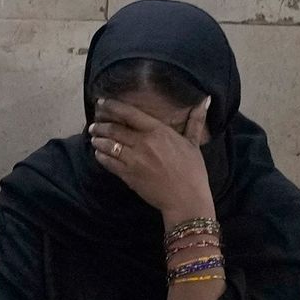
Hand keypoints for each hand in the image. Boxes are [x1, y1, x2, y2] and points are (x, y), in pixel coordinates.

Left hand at [87, 89, 214, 222]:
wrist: (186, 199)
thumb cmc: (192, 171)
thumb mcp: (193, 143)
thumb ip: (195, 121)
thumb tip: (205, 99)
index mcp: (158, 131)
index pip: (129, 113)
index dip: (112, 107)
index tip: (101, 103)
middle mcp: (143, 142)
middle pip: (114, 129)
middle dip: (100, 125)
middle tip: (94, 125)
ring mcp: (134, 160)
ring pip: (108, 145)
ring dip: (98, 140)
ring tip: (94, 138)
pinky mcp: (128, 176)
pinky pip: (109, 163)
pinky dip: (101, 156)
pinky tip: (98, 154)